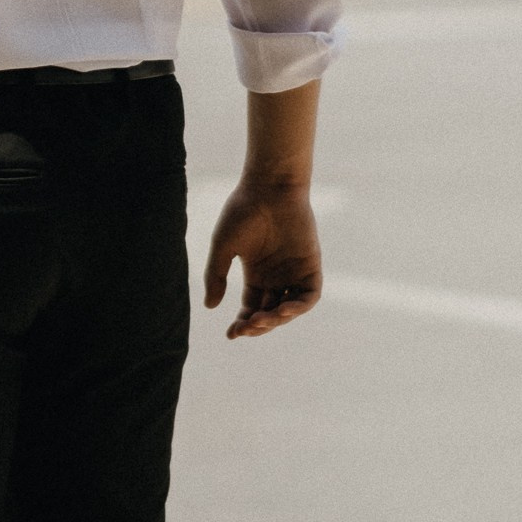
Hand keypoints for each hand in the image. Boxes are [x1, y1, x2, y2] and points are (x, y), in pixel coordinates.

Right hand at [203, 180, 320, 338]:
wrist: (268, 187)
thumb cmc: (243, 212)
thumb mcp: (224, 247)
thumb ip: (217, 276)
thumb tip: (210, 306)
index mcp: (256, 273)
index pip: (252, 306)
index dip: (243, 323)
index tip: (231, 334)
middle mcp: (277, 276)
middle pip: (270, 312)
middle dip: (258, 325)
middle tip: (245, 327)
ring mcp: (294, 272)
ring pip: (289, 308)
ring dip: (276, 320)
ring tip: (261, 320)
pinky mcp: (310, 266)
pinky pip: (309, 296)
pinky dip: (298, 307)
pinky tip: (281, 310)